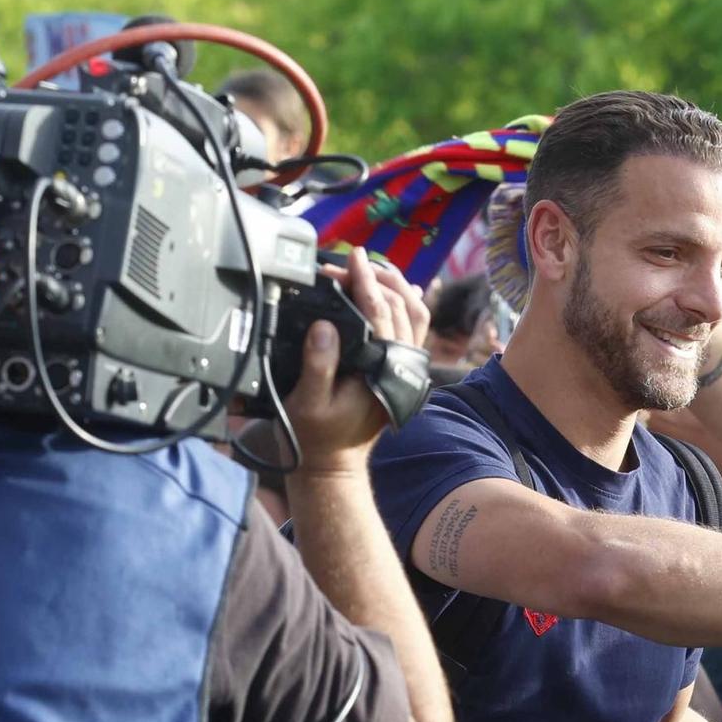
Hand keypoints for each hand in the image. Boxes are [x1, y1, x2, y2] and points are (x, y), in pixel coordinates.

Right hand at [287, 250, 429, 473]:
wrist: (333, 463)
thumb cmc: (315, 435)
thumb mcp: (307, 402)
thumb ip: (318, 365)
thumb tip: (326, 326)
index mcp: (381, 371)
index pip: (380, 314)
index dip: (365, 282)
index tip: (352, 258)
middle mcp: (401, 366)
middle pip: (401, 307)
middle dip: (375, 277)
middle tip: (346, 262)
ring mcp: (405, 366)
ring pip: (415, 314)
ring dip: (395, 285)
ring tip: (370, 265)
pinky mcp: (400, 367)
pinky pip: (411, 327)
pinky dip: (403, 302)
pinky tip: (389, 286)